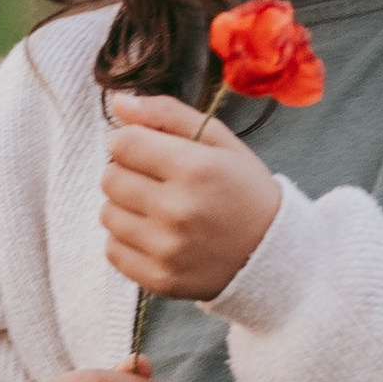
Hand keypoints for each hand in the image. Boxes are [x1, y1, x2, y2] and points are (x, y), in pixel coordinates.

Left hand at [101, 94, 281, 303]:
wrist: (274, 254)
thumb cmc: (244, 189)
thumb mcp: (220, 141)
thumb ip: (168, 115)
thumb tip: (119, 102)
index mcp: (194, 168)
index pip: (122, 143)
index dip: (132, 142)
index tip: (152, 151)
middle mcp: (177, 210)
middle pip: (109, 178)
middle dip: (127, 173)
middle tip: (158, 181)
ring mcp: (167, 249)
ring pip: (107, 214)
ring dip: (126, 207)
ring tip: (159, 209)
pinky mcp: (160, 279)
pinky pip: (113, 250)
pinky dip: (128, 241)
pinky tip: (156, 235)